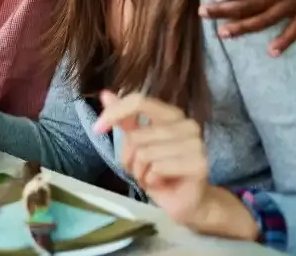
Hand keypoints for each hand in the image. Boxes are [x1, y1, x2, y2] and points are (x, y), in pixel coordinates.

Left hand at [93, 91, 213, 225]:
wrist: (184, 201)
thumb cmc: (160, 172)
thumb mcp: (137, 144)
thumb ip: (124, 118)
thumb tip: (105, 94)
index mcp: (172, 114)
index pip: (139, 101)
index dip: (114, 113)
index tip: (97, 129)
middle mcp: (188, 124)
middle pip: (136, 135)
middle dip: (129, 158)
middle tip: (140, 169)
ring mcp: (196, 144)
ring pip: (144, 154)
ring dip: (139, 172)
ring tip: (151, 177)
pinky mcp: (198, 164)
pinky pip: (157, 169)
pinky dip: (151, 180)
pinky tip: (162, 184)